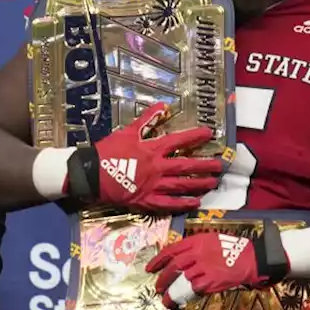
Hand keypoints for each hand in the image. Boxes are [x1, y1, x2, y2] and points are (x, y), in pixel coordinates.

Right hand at [88, 103, 225, 212]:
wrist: (90, 174)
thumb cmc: (107, 151)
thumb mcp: (127, 131)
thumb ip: (147, 120)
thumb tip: (163, 106)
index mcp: (151, 149)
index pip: (178, 141)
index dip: (195, 137)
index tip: (209, 134)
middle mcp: (156, 167)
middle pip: (186, 166)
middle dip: (204, 165)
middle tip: (219, 166)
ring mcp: (153, 186)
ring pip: (181, 185)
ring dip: (198, 184)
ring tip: (212, 183)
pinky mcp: (146, 200)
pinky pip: (168, 204)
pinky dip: (182, 203)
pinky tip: (195, 202)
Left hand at [146, 231, 278, 307]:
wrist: (251, 258)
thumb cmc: (231, 248)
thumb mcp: (210, 240)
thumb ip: (193, 247)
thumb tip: (177, 257)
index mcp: (195, 241)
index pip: (170, 250)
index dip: (157, 260)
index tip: (150, 268)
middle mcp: (197, 254)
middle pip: (173, 267)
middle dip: (162, 279)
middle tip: (157, 287)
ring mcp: (204, 268)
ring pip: (181, 281)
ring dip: (171, 292)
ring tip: (166, 299)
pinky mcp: (211, 281)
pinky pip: (194, 289)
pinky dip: (186, 295)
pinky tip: (182, 300)